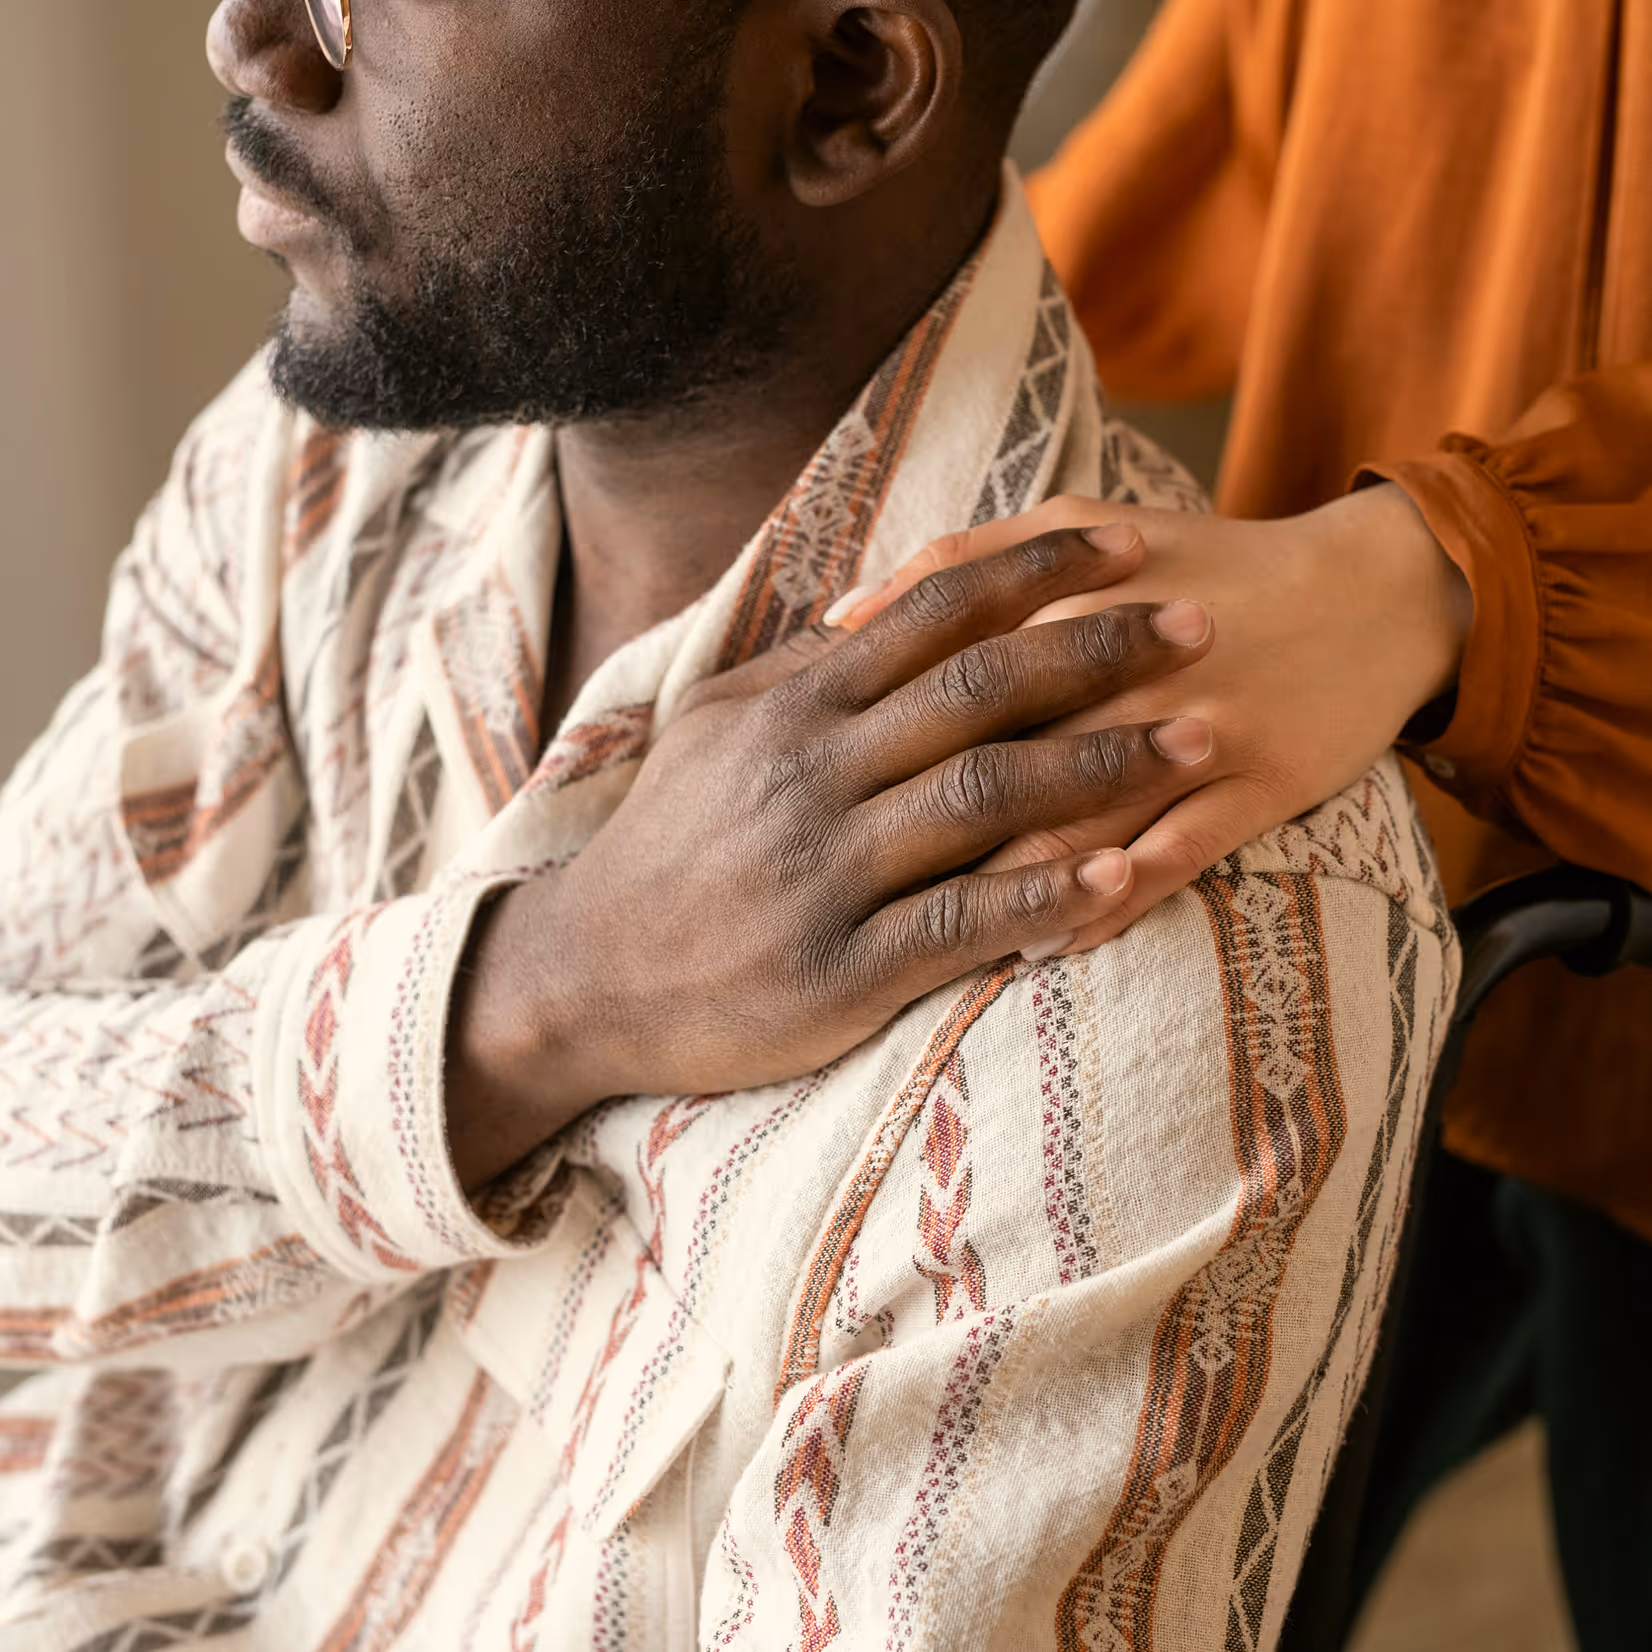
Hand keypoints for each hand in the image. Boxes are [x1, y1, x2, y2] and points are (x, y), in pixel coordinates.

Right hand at [447, 528, 1217, 1185]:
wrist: (584, 975)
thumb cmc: (667, 845)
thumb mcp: (714, 732)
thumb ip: (803, 672)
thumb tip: (883, 608)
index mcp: (795, 707)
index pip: (936, 610)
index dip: (1041, 571)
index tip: (1131, 546)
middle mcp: (816, 773)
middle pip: (982, 688)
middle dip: (1104, 650)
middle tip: (1205, 626)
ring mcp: (829, 870)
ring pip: (988, 795)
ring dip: (1106, 763)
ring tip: (1204, 740)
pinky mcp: (840, 967)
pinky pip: (961, 923)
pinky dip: (1047, 897)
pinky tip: (1122, 879)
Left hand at [837, 484, 1472, 953]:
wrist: (1375, 595)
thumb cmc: (1200, 564)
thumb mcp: (1083, 530)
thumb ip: (959, 563)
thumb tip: (837, 616)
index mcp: (1069, 598)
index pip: (945, 672)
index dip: (869, 739)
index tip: (804, 796)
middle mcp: (1129, 666)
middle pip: (1002, 753)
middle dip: (918, 825)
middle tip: (842, 890)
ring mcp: (1200, 729)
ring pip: (1079, 818)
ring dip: (1002, 884)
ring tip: (925, 935)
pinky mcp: (1259, 786)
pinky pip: (1174, 859)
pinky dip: (1106, 903)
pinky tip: (1047, 943)